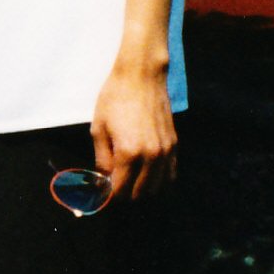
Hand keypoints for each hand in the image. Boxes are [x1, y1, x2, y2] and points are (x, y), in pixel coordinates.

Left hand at [90, 60, 177, 202]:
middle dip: (125, 194)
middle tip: (112, 186)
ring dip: (142, 189)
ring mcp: (166, 152)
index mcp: (129, 153)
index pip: (121, 190)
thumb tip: (103, 180)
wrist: (141, 77)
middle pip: (140, 193)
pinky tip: (146, 174)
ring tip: (128, 180)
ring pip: (157, 187)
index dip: (110, 196)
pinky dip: (158, 180)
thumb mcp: (99, 128)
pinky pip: (170, 174)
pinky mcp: (175, 145)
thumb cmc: (114, 98)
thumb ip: (102, 159)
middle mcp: (151, 157)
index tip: (102, 194)